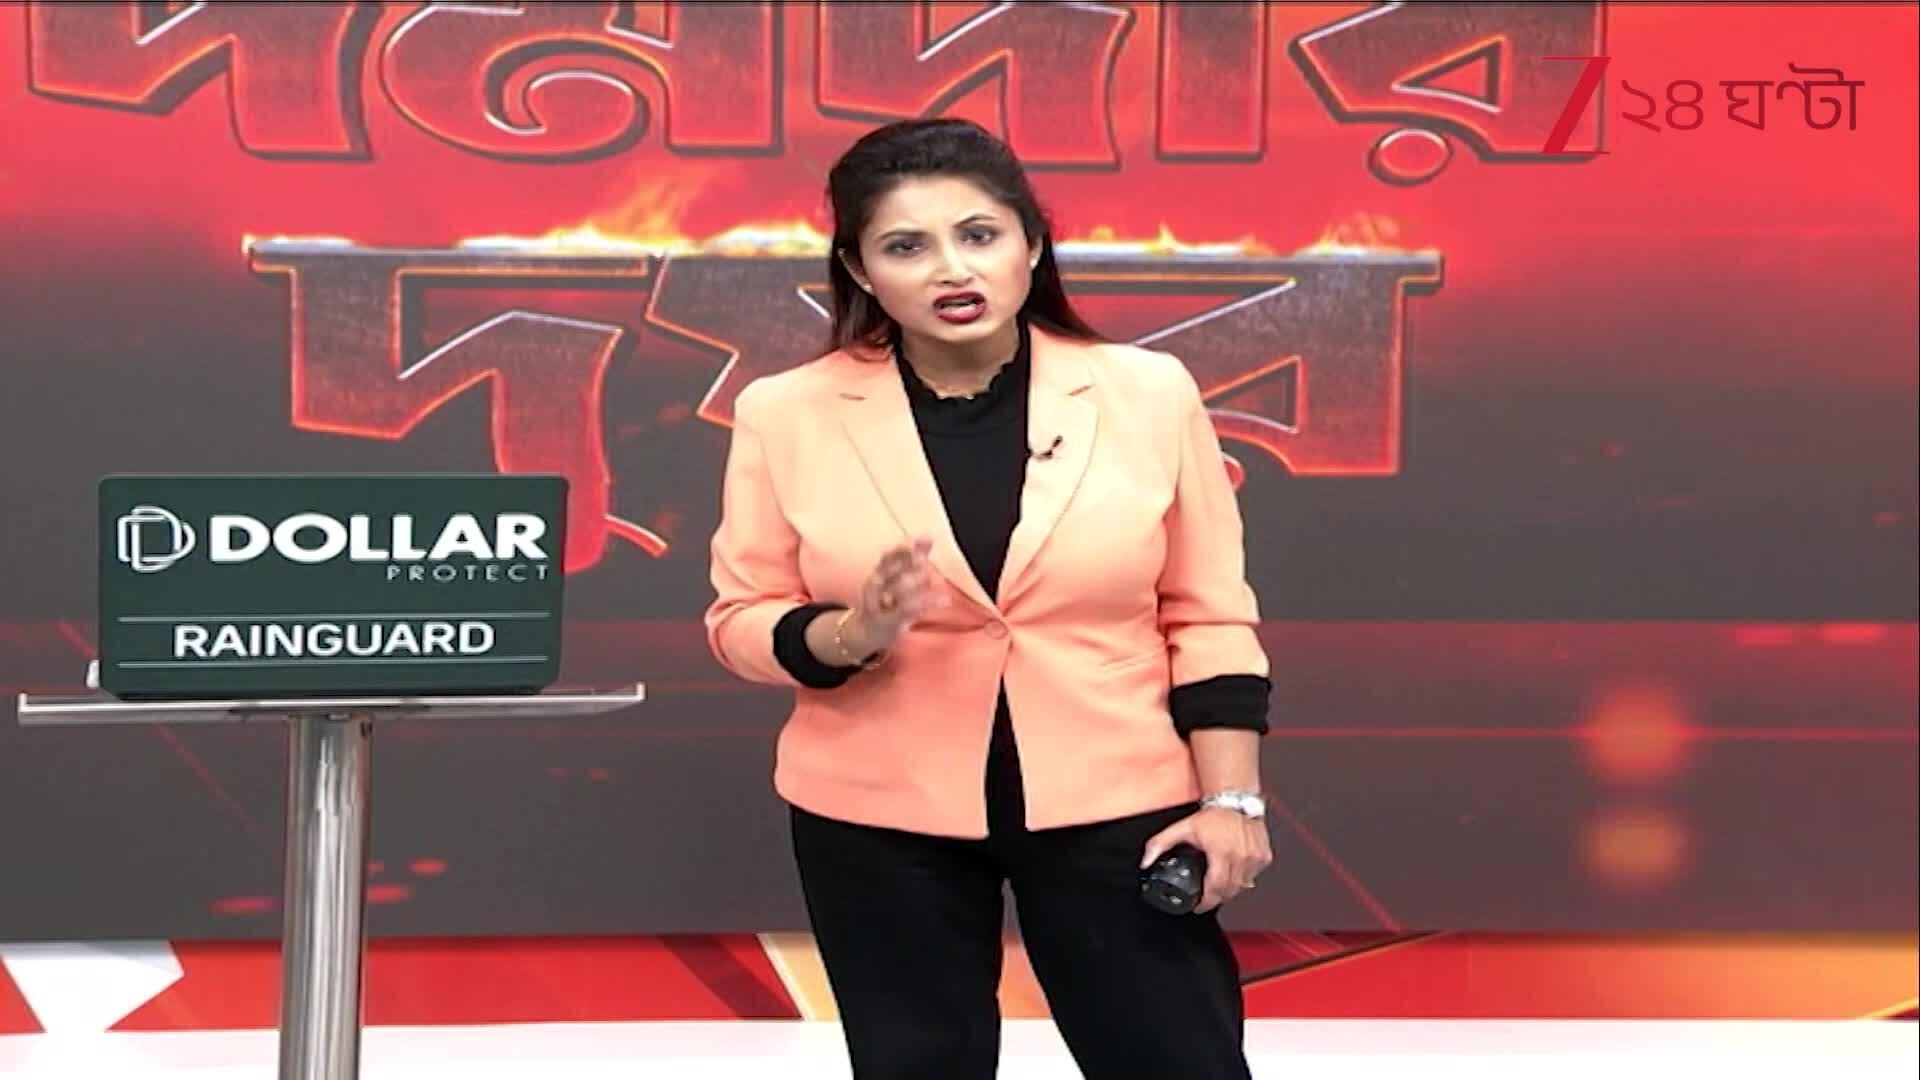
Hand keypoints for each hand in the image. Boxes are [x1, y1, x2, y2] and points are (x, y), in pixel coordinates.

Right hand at [844, 536, 943, 654]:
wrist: (864, 633)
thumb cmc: (885, 602)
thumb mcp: (895, 579)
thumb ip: (913, 558)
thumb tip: (929, 536)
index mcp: (877, 574)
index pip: (887, 557)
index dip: (904, 547)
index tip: (924, 539)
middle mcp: (874, 588)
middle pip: (888, 573)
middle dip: (907, 565)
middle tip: (924, 561)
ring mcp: (880, 606)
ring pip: (898, 593)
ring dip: (917, 585)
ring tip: (936, 580)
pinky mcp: (889, 622)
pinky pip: (909, 611)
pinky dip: (927, 604)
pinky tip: (945, 600)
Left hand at [1139, 806, 1271, 913]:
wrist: (1236, 800)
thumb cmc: (1214, 814)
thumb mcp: (1183, 828)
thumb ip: (1160, 844)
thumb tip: (1145, 861)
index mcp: (1222, 852)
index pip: (1216, 889)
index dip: (1206, 902)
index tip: (1198, 906)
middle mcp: (1241, 856)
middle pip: (1229, 891)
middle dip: (1216, 898)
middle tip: (1206, 897)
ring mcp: (1255, 858)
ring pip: (1242, 887)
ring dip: (1229, 890)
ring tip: (1218, 884)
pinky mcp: (1264, 857)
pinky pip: (1253, 877)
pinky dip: (1243, 879)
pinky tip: (1233, 872)